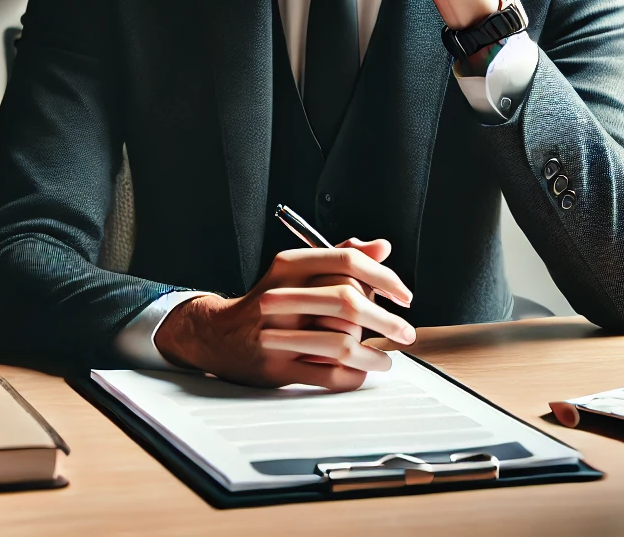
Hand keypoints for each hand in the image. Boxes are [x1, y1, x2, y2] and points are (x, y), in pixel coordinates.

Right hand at [154, 239, 416, 391]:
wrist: (218, 335)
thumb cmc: (267, 301)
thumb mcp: (297, 271)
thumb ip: (340, 256)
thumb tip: (382, 247)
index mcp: (289, 265)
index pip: (347, 262)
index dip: (384, 277)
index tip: (403, 295)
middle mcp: (281, 296)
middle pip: (348, 301)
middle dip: (386, 320)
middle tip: (405, 332)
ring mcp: (276, 333)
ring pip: (341, 341)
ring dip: (373, 355)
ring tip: (384, 359)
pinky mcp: (276, 368)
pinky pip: (327, 375)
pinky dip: (353, 376)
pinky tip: (360, 373)